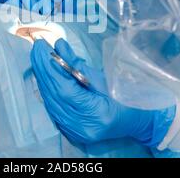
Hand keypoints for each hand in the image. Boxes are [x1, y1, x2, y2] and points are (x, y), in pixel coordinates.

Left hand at [31, 38, 175, 145]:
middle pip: (55, 96)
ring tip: (38, 57)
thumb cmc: (131, 96)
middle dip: (43, 70)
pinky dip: (49, 91)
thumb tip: (59, 46)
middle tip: (36, 47)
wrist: (142, 120)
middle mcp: (84, 127)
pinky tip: (44, 76)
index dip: (50, 68)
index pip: (65, 90)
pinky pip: (55, 109)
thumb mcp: (107, 77)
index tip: (41, 48)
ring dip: (43, 79)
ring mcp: (77, 132)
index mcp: (97, 114)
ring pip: (52, 102)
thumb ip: (80, 65)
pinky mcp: (73, 131)